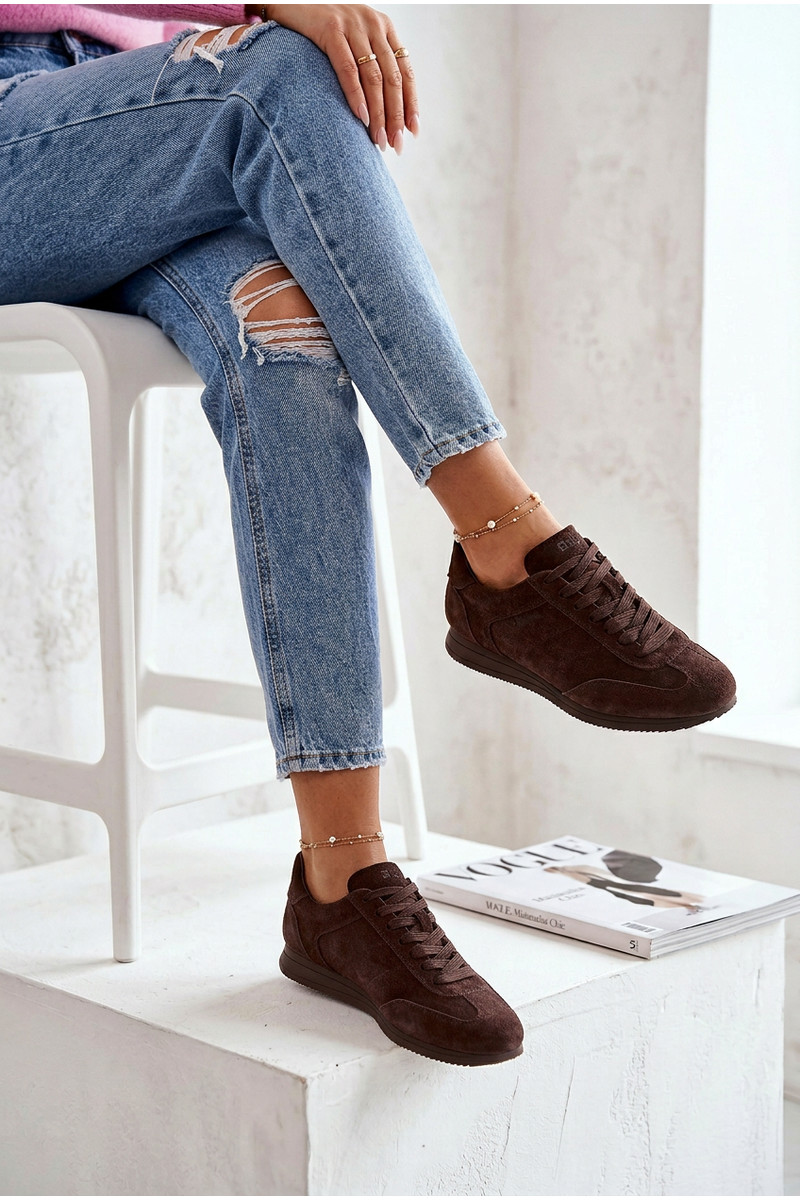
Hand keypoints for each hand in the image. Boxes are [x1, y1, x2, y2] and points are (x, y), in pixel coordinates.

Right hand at [246, 4, 418, 153]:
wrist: (290, 0)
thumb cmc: (321, 28)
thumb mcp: (353, 41)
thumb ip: (369, 63)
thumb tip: (382, 107)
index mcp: (384, 28)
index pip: (405, 72)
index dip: (410, 104)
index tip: (412, 131)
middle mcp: (373, 25)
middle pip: (392, 79)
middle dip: (396, 116)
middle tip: (395, 144)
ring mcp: (353, 25)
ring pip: (374, 78)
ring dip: (378, 113)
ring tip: (378, 139)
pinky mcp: (331, 29)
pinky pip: (348, 69)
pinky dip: (356, 95)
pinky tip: (361, 118)